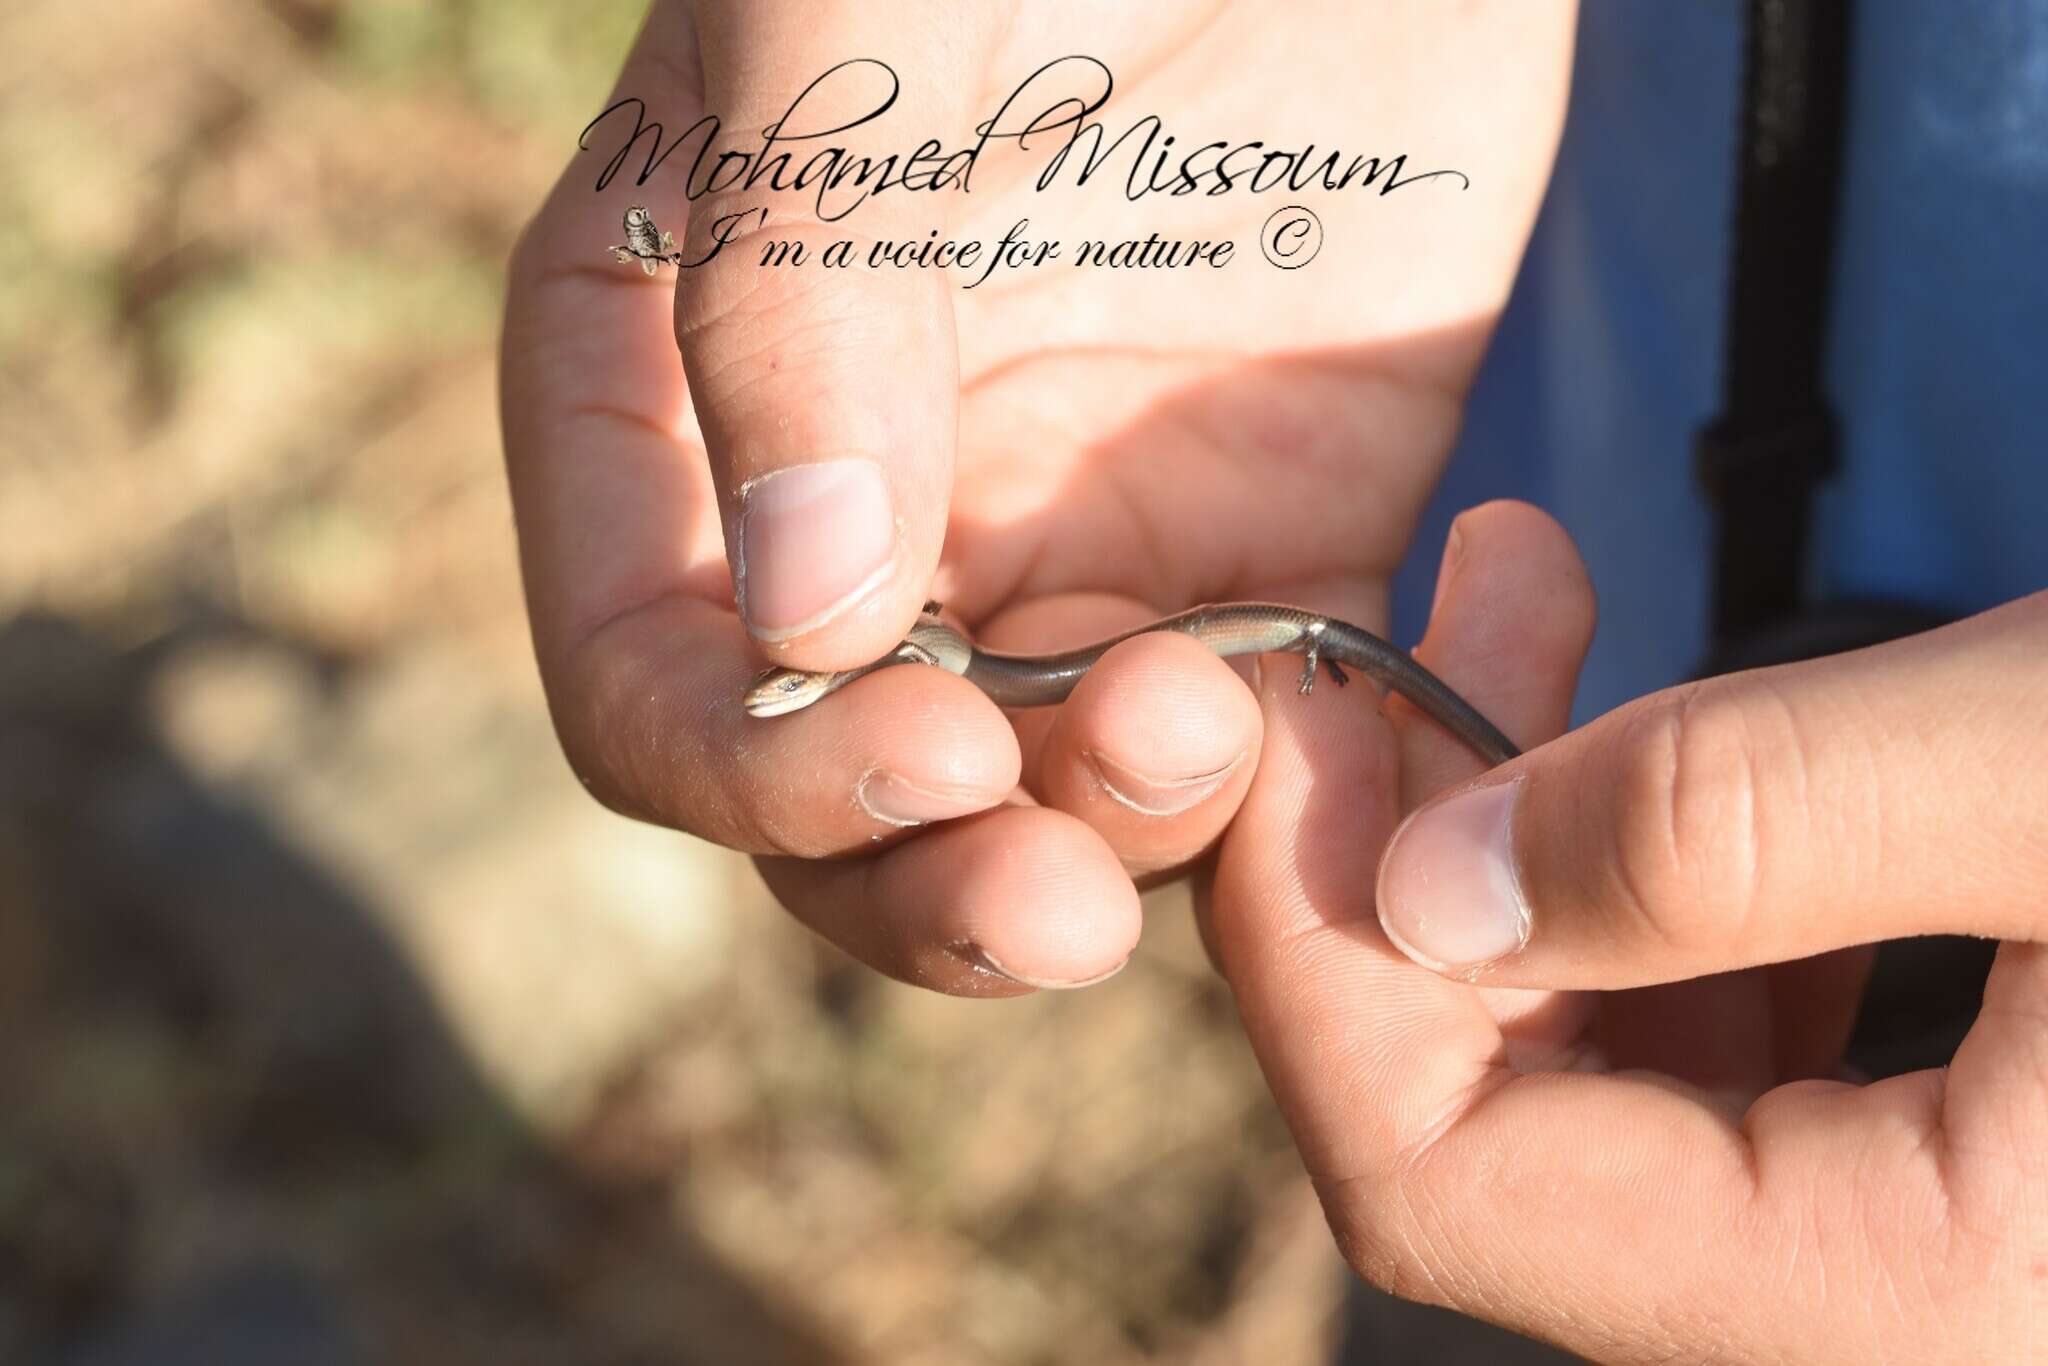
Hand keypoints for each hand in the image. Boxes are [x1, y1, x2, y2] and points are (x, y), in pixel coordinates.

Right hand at [500, 1, 1575, 991]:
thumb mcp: (854, 14)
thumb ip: (792, 293)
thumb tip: (801, 613)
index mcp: (680, 400)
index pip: (651, 680)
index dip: (763, 772)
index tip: (933, 747)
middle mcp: (854, 510)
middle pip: (839, 805)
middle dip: (936, 881)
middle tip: (1061, 907)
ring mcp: (1061, 539)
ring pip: (1049, 805)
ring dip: (1122, 836)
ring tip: (1216, 733)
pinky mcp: (1260, 542)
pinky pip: (1261, 740)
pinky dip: (1302, 781)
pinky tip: (1366, 704)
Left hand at [1211, 502, 2047, 1360]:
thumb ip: (1731, 830)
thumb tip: (1424, 883)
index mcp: (1893, 1298)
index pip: (1439, 1185)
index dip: (1311, 948)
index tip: (1287, 717)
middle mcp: (1869, 1312)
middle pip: (1484, 1120)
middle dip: (1406, 845)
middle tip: (1410, 619)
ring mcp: (1893, 1232)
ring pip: (1585, 1059)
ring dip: (1521, 825)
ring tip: (1523, 604)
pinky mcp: (1933, 1144)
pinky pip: (1704, 1034)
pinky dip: (1644, 872)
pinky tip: (1658, 733)